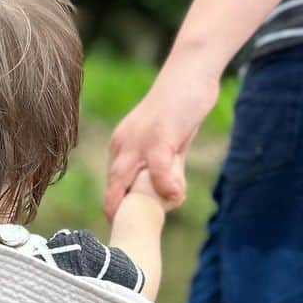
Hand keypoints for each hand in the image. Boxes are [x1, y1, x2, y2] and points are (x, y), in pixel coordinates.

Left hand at [105, 62, 218, 216]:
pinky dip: (166, 186)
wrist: (190, 70)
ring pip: (130, 181)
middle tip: (128, 232)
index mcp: (121, 146)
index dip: (116, 205)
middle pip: (113, 186)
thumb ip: (166, 168)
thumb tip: (169, 196)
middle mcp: (123, 143)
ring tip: (161, 212)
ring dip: (144, 203)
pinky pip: (157, 170)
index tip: (125, 226)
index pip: (112, 183)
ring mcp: (139, 140)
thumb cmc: (181, 107)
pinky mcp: (159, 136)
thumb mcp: (169, 143)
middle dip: (118, 211)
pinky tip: (177, 195)